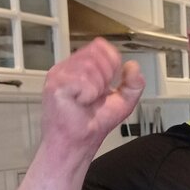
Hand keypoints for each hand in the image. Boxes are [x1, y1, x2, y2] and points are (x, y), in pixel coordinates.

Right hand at [41, 39, 144, 156]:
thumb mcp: (122, 102)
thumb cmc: (92, 125)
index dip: (111, 62)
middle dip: (105, 77)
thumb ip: (133, 84)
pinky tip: (80, 103)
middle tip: (96, 95)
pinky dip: (88, 95)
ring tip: (87, 100)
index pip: (100, 46)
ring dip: (96, 88)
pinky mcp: (55, 85)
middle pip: (97, 54)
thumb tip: (133, 66)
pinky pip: (83, 80)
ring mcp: (59, 75)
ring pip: (90, 66)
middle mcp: (67, 68)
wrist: (77, 144)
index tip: (109, 82)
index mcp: (79, 67)